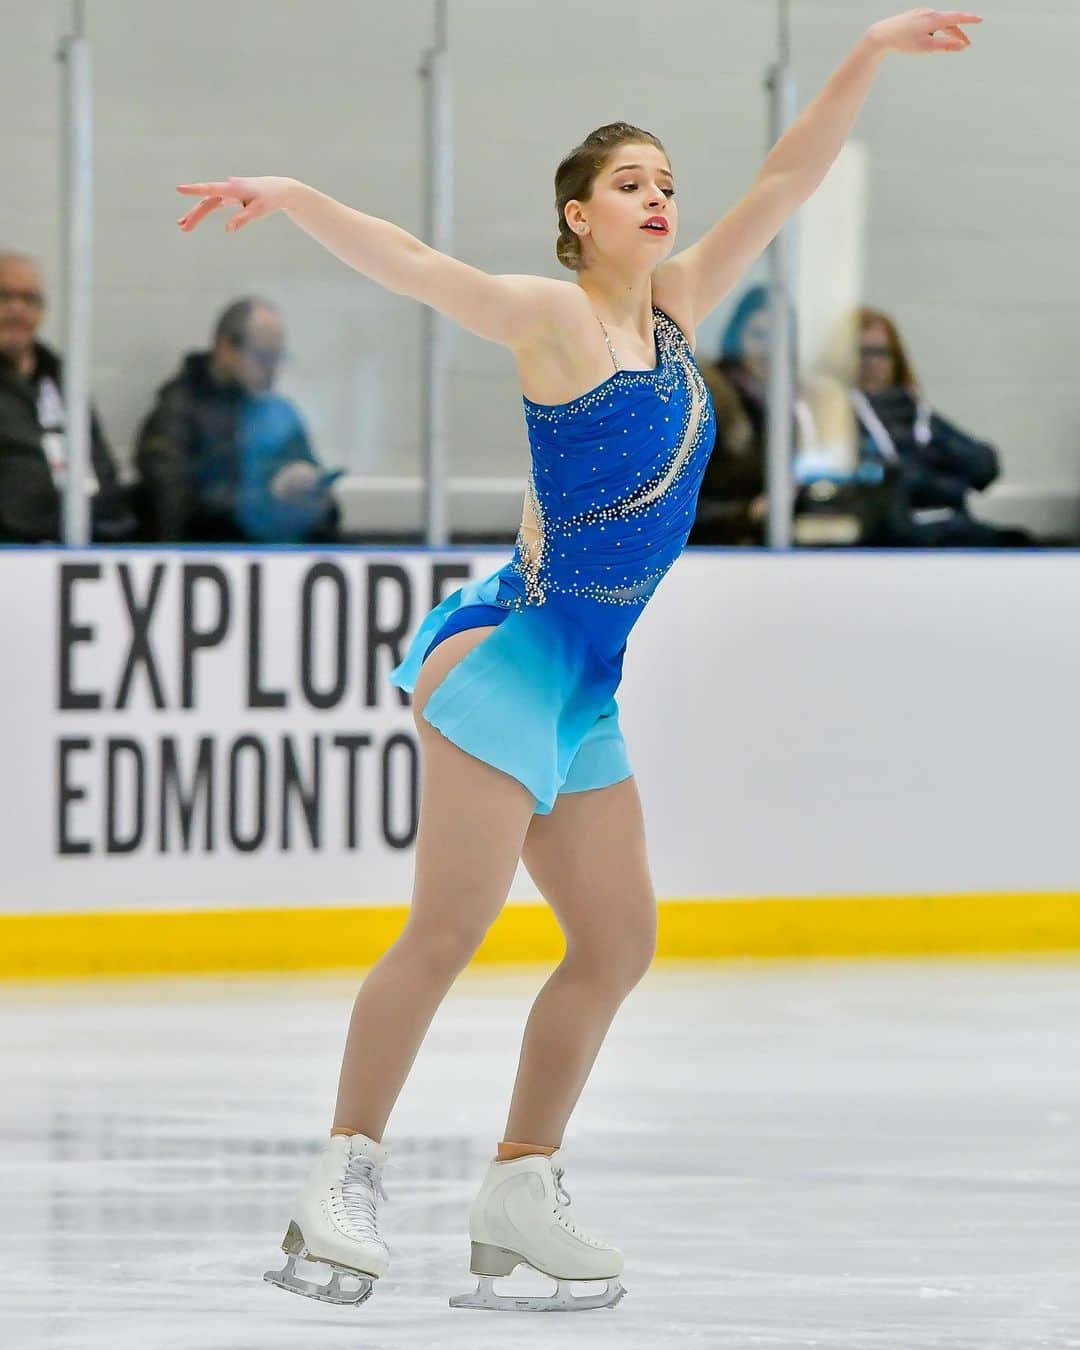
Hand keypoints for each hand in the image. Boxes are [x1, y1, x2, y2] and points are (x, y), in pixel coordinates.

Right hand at [175, 175, 302, 232]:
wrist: (279, 189)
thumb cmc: (269, 199)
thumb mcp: (258, 211)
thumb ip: (242, 219)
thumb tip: (227, 229)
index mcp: (233, 188)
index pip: (211, 190)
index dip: (195, 190)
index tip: (179, 189)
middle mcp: (228, 188)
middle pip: (207, 202)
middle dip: (194, 214)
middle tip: (182, 228)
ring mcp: (228, 192)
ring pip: (208, 203)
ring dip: (196, 214)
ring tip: (183, 226)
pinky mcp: (230, 196)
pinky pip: (214, 203)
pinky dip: (204, 211)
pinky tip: (194, 218)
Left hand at [868, 8, 981, 53]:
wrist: (882, 35)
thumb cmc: (903, 42)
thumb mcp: (927, 47)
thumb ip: (946, 46)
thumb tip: (962, 46)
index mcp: (934, 19)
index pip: (957, 17)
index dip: (969, 19)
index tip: (980, 20)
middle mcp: (929, 12)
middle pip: (949, 22)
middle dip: (958, 33)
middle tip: (966, 44)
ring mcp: (921, 13)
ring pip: (939, 22)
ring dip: (946, 32)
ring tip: (948, 43)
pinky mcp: (913, 16)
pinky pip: (929, 22)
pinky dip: (935, 30)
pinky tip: (930, 37)